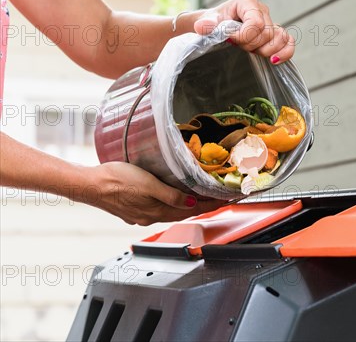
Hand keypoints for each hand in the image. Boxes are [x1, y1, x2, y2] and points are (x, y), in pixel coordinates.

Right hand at [78, 162, 224, 225]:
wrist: (89, 185)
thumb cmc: (115, 180)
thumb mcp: (149, 184)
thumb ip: (171, 196)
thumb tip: (191, 204)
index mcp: (156, 211)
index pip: (191, 210)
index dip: (210, 205)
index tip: (225, 200)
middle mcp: (150, 216)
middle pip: (184, 213)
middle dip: (203, 206)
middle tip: (218, 199)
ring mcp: (141, 214)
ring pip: (171, 211)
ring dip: (187, 206)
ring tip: (201, 198)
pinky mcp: (132, 209)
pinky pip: (159, 208)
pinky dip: (171, 204)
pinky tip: (172, 199)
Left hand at [193, 0, 294, 64]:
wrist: (215, 28)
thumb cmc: (211, 23)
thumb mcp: (204, 22)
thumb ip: (205, 24)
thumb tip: (202, 27)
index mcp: (247, 3)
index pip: (256, 23)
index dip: (244, 37)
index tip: (230, 40)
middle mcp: (261, 11)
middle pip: (266, 34)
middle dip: (251, 45)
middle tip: (237, 46)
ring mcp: (270, 23)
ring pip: (280, 38)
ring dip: (265, 50)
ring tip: (251, 52)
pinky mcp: (275, 35)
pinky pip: (289, 42)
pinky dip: (285, 52)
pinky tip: (273, 61)